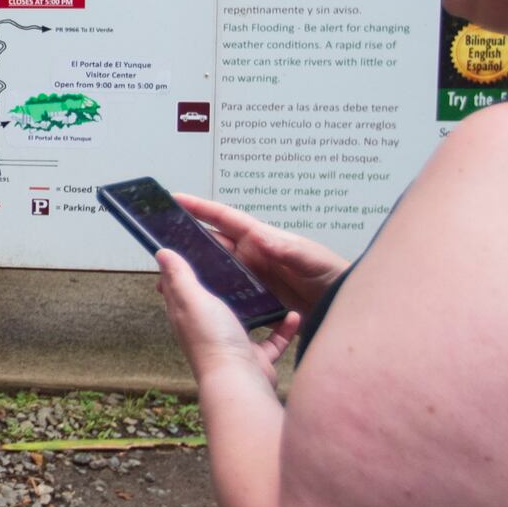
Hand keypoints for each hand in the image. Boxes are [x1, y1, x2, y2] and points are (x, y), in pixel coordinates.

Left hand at [155, 249, 297, 388]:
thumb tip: (162, 253)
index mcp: (188, 314)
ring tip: (273, 284)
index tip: (197, 249)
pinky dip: (283, 328)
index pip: (180, 288)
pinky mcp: (256, 356)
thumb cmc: (213, 339)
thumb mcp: (193, 299)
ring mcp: (232, 343)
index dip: (184, 269)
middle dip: (227, 283)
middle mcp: (208, 329)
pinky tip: (293, 314)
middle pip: (215, 301)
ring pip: (246, 319)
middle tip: (245, 261)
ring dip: (259, 305)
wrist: (239, 381)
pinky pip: (273, 340)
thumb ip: (179, 277)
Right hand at [172, 193, 347, 318]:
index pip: (225, 219)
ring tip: (170, 279)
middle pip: (214, 245)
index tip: (175, 200)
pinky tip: (201, 303)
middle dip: (188, 242)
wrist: (346, 307)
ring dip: (197, 272)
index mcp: (261, 239)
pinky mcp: (258, 299)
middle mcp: (253, 256)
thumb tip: (258, 237)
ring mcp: (254, 277)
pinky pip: (231, 294)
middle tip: (161, 243)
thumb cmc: (331, 275)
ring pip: (217, 271)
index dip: (200, 208)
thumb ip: (286, 249)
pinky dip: (215, 296)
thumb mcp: (310, 259)